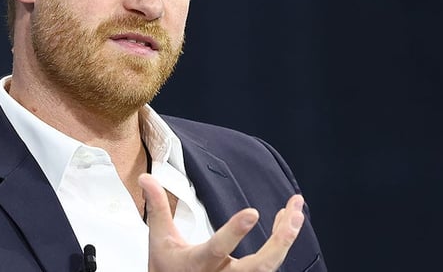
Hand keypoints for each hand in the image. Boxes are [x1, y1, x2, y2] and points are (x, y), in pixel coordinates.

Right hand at [139, 173, 304, 271]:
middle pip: (258, 266)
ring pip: (269, 266)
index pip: (217, 248)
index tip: (251, 213)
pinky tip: (286, 224)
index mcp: (197, 264)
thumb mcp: (159, 239)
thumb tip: (147, 179)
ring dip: (285, 239)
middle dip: (280, 243)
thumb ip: (158, 207)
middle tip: (293, 216)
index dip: (234, 232)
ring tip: (295, 211)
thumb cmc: (168, 269)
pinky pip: (270, 265)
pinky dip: (280, 243)